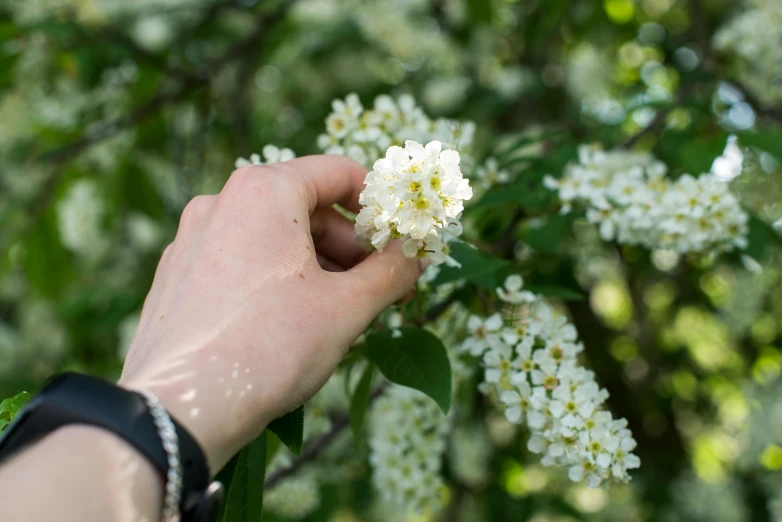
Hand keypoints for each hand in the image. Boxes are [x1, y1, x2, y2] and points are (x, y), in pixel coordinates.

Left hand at [118, 156, 421, 472]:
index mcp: (263, 192)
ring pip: (272, 238)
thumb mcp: (347, 308)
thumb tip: (414, 256)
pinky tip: (291, 324)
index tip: (399, 238)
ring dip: (316, 265)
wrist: (179, 411)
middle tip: (380, 285)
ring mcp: (191, 240)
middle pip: (305, 206)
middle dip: (350, 244)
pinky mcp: (176, 278)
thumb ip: (391, 272)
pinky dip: (276, 280)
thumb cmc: (269, 347)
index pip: (337, 172)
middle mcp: (221, 203)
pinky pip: (240, 263)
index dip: (378, 203)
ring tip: (340, 311)